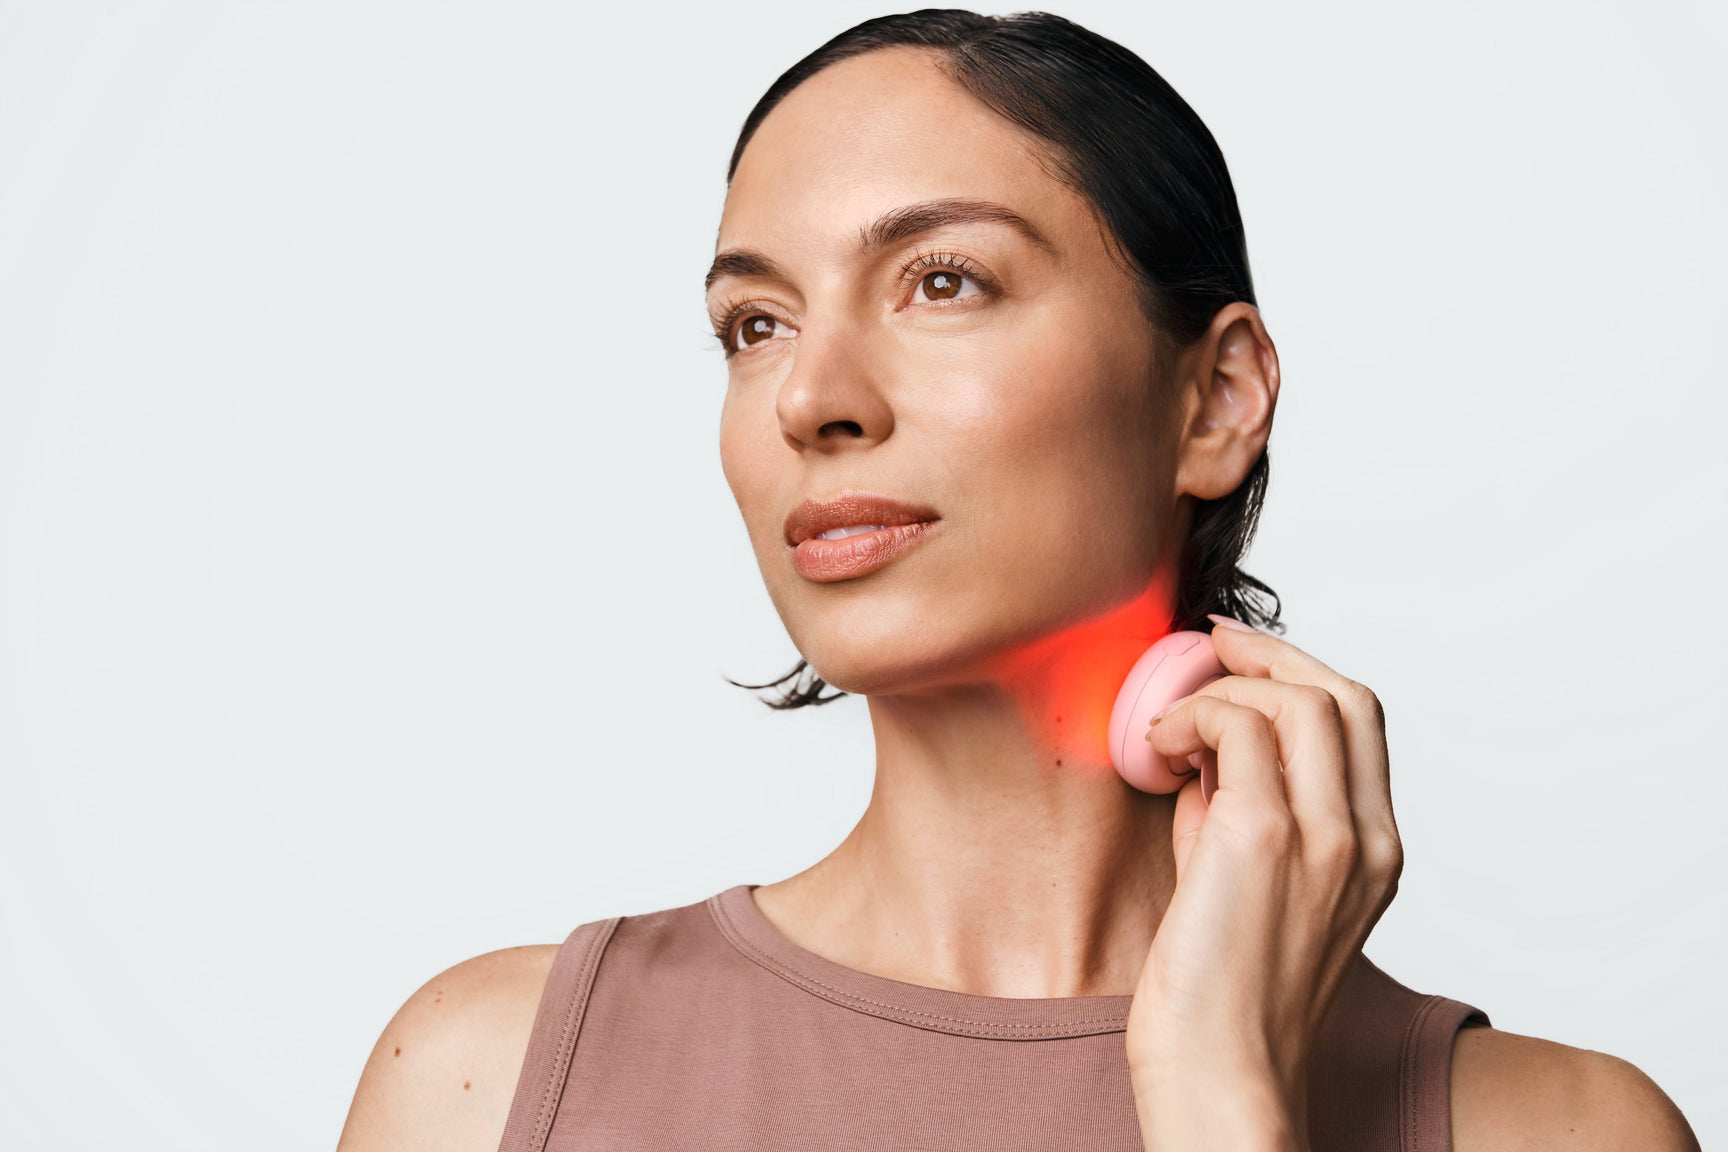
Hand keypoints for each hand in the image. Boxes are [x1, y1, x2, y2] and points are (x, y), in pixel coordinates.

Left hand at [1125, 615, 1404, 1150]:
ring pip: (1299, 698)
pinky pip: (1235, 728)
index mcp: (1375, 851)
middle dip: (1270, 653)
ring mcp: (1325, 836)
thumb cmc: (1222, 993)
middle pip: (1345, 693)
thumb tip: (1201, 748)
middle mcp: (1366, 839)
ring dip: (1225, 687)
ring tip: (1171, 722)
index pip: (1362, 722)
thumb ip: (1237, 810)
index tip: (1239, 657)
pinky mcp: (1264, 837)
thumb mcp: (1246, 881)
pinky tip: (1156, 747)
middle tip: (1207, 647)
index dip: (1299, 671)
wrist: (1221, 1072)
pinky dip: (1190, 716)